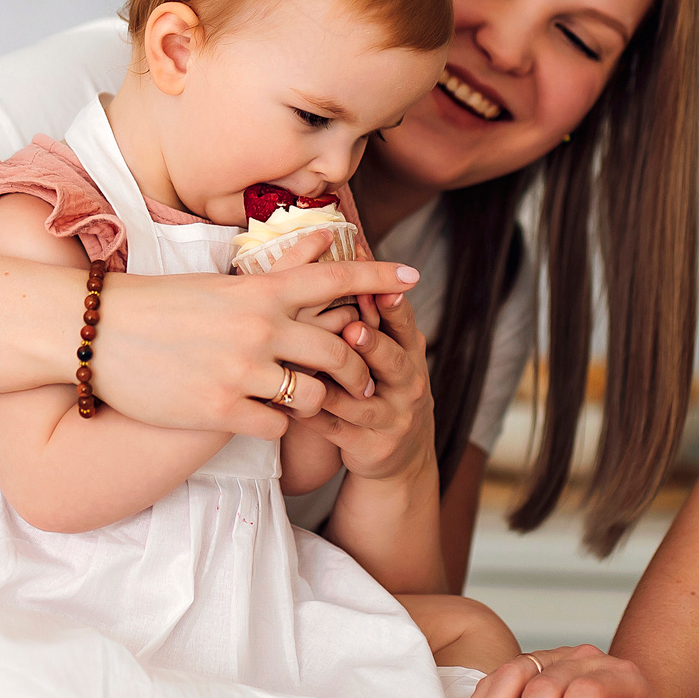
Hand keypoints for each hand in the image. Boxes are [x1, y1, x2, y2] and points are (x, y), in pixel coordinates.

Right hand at [90, 254, 421, 440]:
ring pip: (314, 396)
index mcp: (259, 291)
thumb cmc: (158, 305)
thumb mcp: (221, 279)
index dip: (379, 279)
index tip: (413, 279)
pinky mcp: (219, 410)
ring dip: (317, 402)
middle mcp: (258, 329)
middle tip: (363, 381)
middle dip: (360, 370)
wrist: (94, 331)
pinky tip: (262, 417)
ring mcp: (240, 372)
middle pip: (340, 351)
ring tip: (306, 402)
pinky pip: (275, 428)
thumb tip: (325, 236)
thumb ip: (279, 266)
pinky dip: (277, 426)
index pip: (335, 280)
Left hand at [301, 289, 431, 481]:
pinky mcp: (370, 447)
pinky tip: (287, 404)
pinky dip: (311, 416)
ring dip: (338, 384)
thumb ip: (371, 308)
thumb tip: (351, 242)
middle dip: (373, 344)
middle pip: (393, 362)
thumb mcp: (388, 349)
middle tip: (352, 328)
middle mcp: (409, 384)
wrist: (400, 455)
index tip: (380, 284)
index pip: (405, 324)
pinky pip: (337, 430)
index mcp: (411, 352)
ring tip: (313, 368)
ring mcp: (392, 418)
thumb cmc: (382, 385)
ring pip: (364, 401)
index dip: (393, 305)